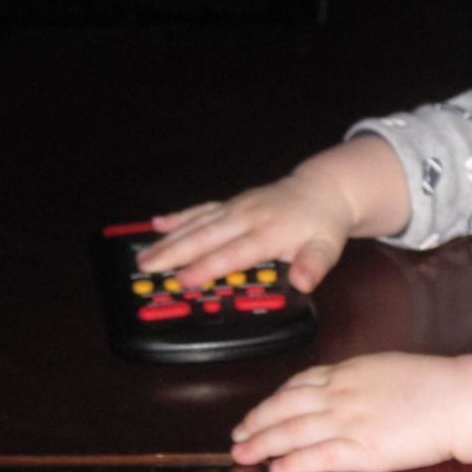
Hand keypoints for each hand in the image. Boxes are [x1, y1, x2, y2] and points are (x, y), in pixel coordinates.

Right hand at [136, 136, 409, 292]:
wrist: (323, 190)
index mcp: (269, 233)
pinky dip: (178, 217)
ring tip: (143, 254)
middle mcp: (247, 218)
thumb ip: (314, 265)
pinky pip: (200, 210)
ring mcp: (236, 208)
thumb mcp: (327, 248)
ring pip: (196, 223)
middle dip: (174, 252)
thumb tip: (304, 282)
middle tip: (147, 267)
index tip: (184, 279)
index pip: (233, 253)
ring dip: (169, 239)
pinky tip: (156, 224)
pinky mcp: (231, 204)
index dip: (208, 267)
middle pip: (205, 236)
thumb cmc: (322, 224)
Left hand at [230, 352, 471, 471]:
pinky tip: (278, 470)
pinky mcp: (362, 450)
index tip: (258, 412)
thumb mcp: (386, 367)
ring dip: (263, 444)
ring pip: (292, 432)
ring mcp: (349, 422)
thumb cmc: (433, 383)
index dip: (272, 400)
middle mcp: (340, 394)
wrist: (458, 399)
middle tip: (236, 436)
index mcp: (348, 372)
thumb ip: (357, 377)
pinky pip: (318, 457)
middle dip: (256, 422)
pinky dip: (294, 463)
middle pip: (285, 407)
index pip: (298, 385)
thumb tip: (339, 385)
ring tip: (244, 454)